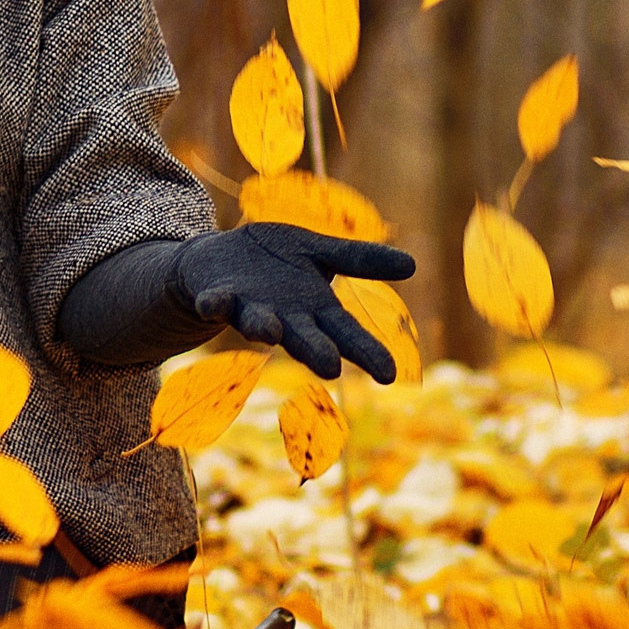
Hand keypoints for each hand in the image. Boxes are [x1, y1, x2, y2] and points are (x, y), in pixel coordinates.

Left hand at [172, 223, 416, 383]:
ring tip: (270, 331)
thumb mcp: (319, 253)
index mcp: (315, 309)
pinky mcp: (217, 297)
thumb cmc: (274, 262)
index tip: (389, 375)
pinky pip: (216, 303)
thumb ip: (359, 260)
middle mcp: (285, 318)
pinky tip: (214, 302)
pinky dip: (215, 304)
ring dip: (262, 327)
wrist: (219, 259)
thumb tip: (414, 265)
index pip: (347, 333)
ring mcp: (249, 309)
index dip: (367, 352)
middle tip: (330, 368)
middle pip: (304, 338)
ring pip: (258, 323)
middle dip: (315, 351)